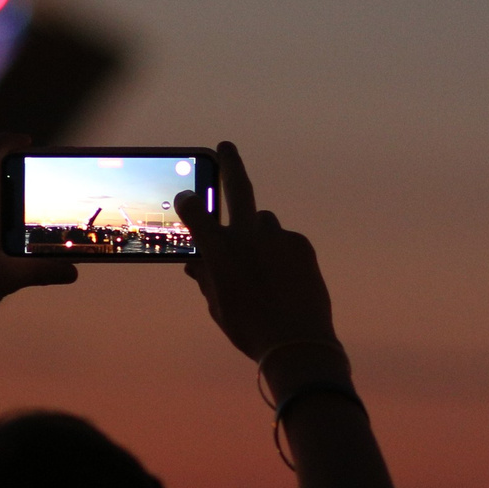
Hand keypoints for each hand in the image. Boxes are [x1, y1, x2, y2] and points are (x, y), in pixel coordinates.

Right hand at [173, 142, 343, 384]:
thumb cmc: (249, 328)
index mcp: (218, 250)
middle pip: (238, 187)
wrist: (296, 340)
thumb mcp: (218, 306)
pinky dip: (281, 255)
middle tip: (226, 146)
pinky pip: (285, 242)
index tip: (188, 195)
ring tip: (263, 270)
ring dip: (259, 236)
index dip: (188, 201)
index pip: (196, 212)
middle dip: (230, 163)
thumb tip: (196, 265)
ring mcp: (277, 236)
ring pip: (264, 222)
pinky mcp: (300, 243)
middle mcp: (247, 235)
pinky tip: (283, 281)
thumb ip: (207, 279)